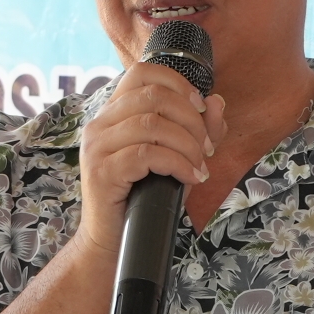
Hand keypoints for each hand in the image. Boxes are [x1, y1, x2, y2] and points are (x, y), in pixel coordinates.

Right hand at [75, 64, 227, 260]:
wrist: (114, 242)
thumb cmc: (145, 198)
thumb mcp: (179, 158)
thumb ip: (199, 131)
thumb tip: (216, 102)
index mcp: (114, 113)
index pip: (142, 72)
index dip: (178, 83)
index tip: (201, 109)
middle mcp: (100, 124)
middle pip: (153, 96)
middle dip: (191, 120)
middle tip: (206, 148)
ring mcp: (98, 147)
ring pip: (152, 124)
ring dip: (188, 144)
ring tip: (200, 166)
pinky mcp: (102, 171)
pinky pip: (147, 154)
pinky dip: (177, 163)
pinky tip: (189, 177)